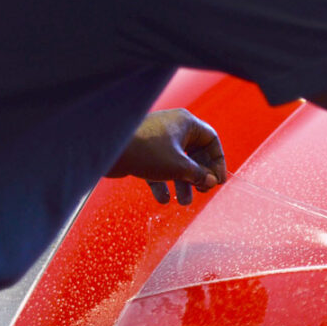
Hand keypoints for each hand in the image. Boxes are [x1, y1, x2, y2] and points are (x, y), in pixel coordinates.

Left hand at [106, 109, 226, 204]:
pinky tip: (163, 199)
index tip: (218, 180)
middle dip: (199, 176)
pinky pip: (160, 167)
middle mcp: (174, 128)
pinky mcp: (145, 151)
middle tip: (202, 191)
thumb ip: (199, 175)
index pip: (211, 141)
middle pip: (196, 154)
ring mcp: (158, 139)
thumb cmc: (146, 151)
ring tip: (183, 202)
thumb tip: (211, 181)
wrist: (108, 149)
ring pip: (178, 163)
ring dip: (182, 183)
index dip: (218, 162)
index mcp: (186, 123)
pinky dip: (164, 183)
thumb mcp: (180, 167)